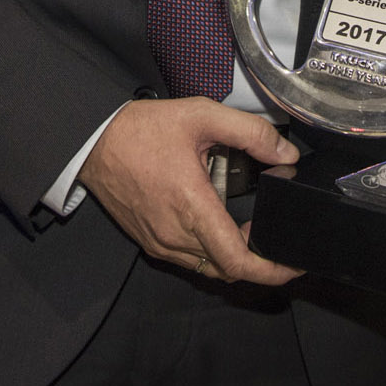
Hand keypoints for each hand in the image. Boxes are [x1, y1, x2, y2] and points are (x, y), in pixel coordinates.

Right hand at [78, 98, 302, 285]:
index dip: (271, 270)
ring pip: (208, 268)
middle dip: (259, 262)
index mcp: (191, 206)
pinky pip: (188, 260)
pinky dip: (211, 252)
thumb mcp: (201, 115)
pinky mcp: (150, 242)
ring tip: (252, 230)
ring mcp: (160, 242)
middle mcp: (175, 234)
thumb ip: (250, 132)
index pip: (238, 260)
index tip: (292, 264)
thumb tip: (285, 155)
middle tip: (277, 240)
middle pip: (228, 269)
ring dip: (234, 257)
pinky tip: (218, 226)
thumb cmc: (141, 130)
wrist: (93, 141)